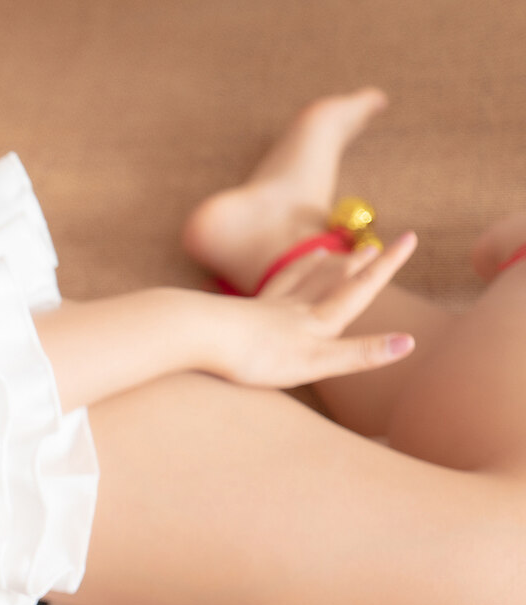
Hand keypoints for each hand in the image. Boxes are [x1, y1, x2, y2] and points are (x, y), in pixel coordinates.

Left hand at [207, 229, 418, 388]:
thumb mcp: (315, 362)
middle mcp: (296, 308)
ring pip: (300, 279)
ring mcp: (266, 308)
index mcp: (318, 320)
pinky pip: (269, 289)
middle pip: (333, 280)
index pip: (361, 288)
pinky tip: (279, 276)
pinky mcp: (239, 313)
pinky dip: (282, 276)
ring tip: (329, 252)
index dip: (387, 266)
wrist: (199, 336)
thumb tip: (408, 342)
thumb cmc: (258, 356)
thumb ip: (359, 354)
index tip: (410, 238)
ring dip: (320, 266)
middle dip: (357, 265)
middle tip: (378, 244)